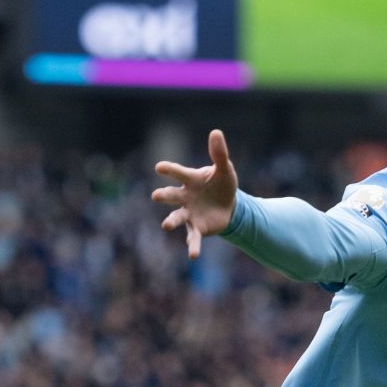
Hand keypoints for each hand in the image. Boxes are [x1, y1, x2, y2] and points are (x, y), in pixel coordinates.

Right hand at [152, 128, 239, 259]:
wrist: (229, 206)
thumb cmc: (222, 184)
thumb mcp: (224, 169)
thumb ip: (219, 153)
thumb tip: (216, 132)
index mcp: (190, 180)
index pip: (177, 173)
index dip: (168, 170)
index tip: (159, 167)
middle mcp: (184, 197)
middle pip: (170, 195)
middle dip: (163, 195)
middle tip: (156, 196)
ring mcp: (188, 213)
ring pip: (176, 217)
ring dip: (170, 221)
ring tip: (165, 226)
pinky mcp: (196, 228)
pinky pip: (192, 238)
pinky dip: (192, 246)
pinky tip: (193, 255)